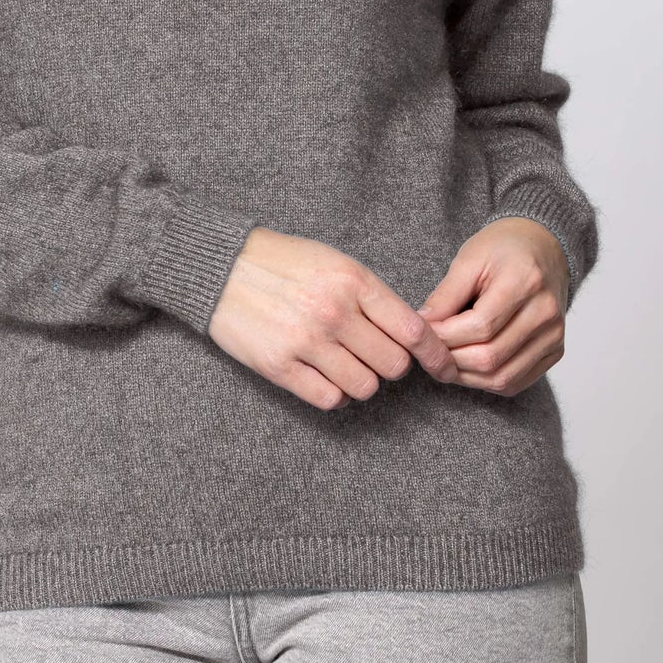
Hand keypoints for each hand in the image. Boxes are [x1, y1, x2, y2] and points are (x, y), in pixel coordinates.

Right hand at [209, 228, 459, 409]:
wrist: (221, 266)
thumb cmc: (284, 262)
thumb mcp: (335, 262)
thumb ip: (372, 296)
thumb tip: (411, 333)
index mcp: (353, 280)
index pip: (412, 329)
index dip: (434, 353)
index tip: (441, 365)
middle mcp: (334, 312)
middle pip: (393, 365)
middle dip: (390, 365)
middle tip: (373, 355)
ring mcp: (306, 341)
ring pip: (364, 387)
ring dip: (361, 381)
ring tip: (344, 363)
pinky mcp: (280, 366)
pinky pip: (330, 400)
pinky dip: (334, 394)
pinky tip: (324, 376)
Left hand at [416, 218, 568, 396]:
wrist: (542, 248)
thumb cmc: (503, 249)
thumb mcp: (469, 259)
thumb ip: (446, 296)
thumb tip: (422, 328)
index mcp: (526, 281)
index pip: (480, 326)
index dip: (445, 336)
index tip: (422, 333)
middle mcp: (546, 312)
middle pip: (490, 356)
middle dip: (450, 360)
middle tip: (428, 352)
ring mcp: (554, 335)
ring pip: (502, 377)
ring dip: (465, 376)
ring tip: (444, 360)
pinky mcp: (555, 352)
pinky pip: (515, 382)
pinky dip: (485, 381)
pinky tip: (467, 366)